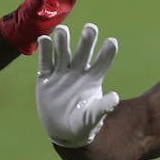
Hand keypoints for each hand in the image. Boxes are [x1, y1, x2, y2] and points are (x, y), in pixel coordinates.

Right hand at [36, 23, 119, 147]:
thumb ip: (102, 108)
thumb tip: (115, 98)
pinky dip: (45, 50)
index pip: (102, 62)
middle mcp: (78, 71)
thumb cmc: (82, 124)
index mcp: (93, 79)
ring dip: (63, 40)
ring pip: (63, 51)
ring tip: (62, 30)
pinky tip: (44, 39)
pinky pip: (45, 61)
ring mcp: (62, 72)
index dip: (107, 52)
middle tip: (90, 29)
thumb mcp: (92, 118)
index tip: (112, 41)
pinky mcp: (46, 77)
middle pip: (83, 51)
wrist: (62, 131)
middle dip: (87, 40)